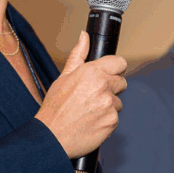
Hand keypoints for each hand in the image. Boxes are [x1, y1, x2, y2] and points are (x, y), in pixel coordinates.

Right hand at [35, 31, 126, 157]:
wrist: (52, 136)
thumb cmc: (55, 107)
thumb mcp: (63, 77)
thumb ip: (78, 55)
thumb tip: (84, 36)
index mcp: (92, 72)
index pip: (120, 63)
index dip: (115, 69)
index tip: (110, 74)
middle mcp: (103, 87)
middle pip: (122, 82)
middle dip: (111, 88)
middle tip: (92, 97)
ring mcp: (109, 105)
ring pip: (118, 102)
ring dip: (108, 106)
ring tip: (89, 111)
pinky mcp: (112, 122)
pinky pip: (115, 117)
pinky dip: (106, 120)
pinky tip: (91, 121)